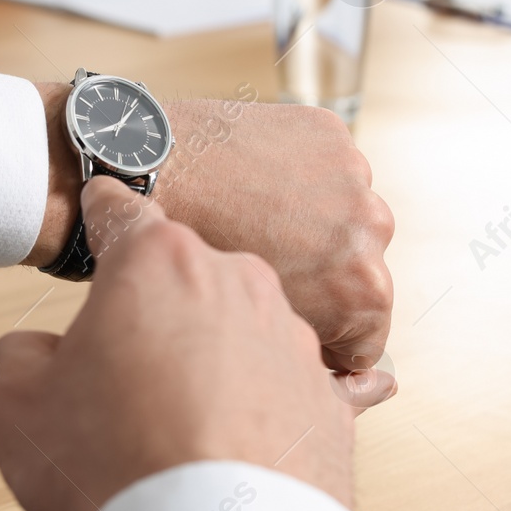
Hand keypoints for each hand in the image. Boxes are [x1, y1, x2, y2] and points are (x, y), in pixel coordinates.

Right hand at [0, 177, 395, 510]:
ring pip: (242, 335)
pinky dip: (283, 406)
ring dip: (215, 364)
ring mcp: (294, 343)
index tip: (101, 204)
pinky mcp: (333, 405)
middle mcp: (238, 284)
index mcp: (159, 263)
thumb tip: (42, 356)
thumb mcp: (13, 406)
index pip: (121, 214)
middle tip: (120, 378)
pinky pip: (308, 391)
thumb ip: (18, 357)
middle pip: (185, 282)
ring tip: (179, 431)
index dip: (101, 211)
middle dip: (156, 315)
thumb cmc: (116, 465)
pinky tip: (280, 420)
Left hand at [26, 88, 395, 374]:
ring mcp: (351, 174)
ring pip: (342, 214)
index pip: (368, 338)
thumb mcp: (255, 341)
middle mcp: (371, 230)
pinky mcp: (325, 129)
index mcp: (365, 291)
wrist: (140, 180)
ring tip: (247, 222)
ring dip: (310, 222)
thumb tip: (355, 381)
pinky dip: (293, 176)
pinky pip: (321, 165)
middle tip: (258, 269)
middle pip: (360, 269)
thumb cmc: (182, 275)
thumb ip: (310, 358)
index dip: (323, 341)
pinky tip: (246, 186)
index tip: (285, 329)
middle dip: (319, 275)